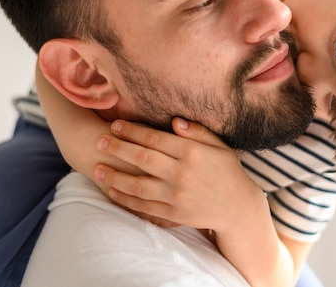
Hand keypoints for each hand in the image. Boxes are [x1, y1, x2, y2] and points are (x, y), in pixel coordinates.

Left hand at [92, 117, 262, 231]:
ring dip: (115, 175)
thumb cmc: (228, 172)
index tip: (115, 125)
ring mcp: (176, 196)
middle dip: (118, 148)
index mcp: (191, 153)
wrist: (238, 208)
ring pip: (138, 184)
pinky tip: (112, 191)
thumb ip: (197, 132)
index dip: (133, 131)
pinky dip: (126, 199)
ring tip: (97, 167)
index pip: (155, 138)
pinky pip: (144, 206)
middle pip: (142, 158)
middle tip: (99, 141)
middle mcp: (181, 173)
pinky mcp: (174, 214)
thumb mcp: (218, 145)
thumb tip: (174, 120)